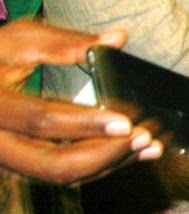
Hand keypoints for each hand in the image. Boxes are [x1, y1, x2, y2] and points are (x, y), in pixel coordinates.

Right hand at [0, 22, 161, 183]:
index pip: (40, 121)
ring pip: (62, 174)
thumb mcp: (18, 41)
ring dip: (110, 163)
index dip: (85, 124)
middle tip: (145, 138)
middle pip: (54, 164)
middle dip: (106, 155)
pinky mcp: (25, 165)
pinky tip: (131, 152)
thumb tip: (116, 39)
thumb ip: (65, 42)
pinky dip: (100, 164)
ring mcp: (9, 159)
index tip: (126, 122)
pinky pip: (64, 172)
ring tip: (149, 145)